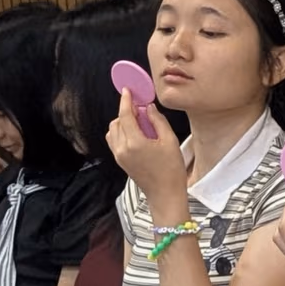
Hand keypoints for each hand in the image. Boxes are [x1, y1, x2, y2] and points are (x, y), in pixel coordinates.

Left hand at [105, 89, 187, 205]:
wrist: (165, 194)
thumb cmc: (171, 169)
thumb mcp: (170, 141)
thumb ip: (158, 121)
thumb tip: (148, 108)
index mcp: (134, 142)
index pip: (125, 115)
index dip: (126, 101)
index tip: (127, 91)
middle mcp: (122, 148)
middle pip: (117, 122)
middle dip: (126, 112)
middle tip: (142, 112)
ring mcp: (119, 156)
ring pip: (113, 131)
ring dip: (122, 122)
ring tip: (139, 124)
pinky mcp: (120, 161)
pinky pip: (114, 141)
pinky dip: (121, 132)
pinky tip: (135, 134)